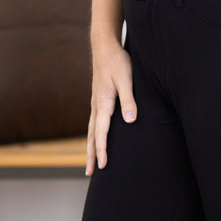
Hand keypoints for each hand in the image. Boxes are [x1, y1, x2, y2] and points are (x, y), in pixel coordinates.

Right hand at [86, 39, 136, 174]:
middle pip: (93, 135)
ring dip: (91, 147)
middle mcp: (96, 105)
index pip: (102, 132)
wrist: (105, 46)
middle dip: (92, 155)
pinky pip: (94, 123)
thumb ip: (129, 100)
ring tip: (90, 163)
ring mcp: (96, 103)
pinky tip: (96, 140)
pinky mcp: (98, 99)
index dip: (102, 150)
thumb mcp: (127, 80)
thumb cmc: (118, 62)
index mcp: (103, 103)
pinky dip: (94, 136)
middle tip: (90, 173)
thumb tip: (130, 121)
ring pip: (92, 130)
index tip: (102, 165)